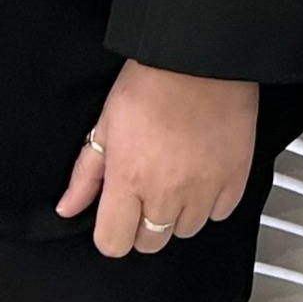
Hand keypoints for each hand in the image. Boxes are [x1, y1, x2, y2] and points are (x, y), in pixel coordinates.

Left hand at [57, 62, 257, 256]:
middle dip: (143, 223)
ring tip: (177, 177)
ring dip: (178, 213)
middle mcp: (166, 193)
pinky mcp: (235, 179)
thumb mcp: (107, 124)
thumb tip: (67, 208)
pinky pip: (220, 213)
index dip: (111, 232)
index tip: (117, 215)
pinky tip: (203, 175)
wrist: (200, 58)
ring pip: (186, 230)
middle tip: (147, 189)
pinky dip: (211, 201)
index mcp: (128, 180)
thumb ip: (86, 174)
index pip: (113, 243)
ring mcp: (204, 189)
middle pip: (150, 243)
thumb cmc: (150, 82)